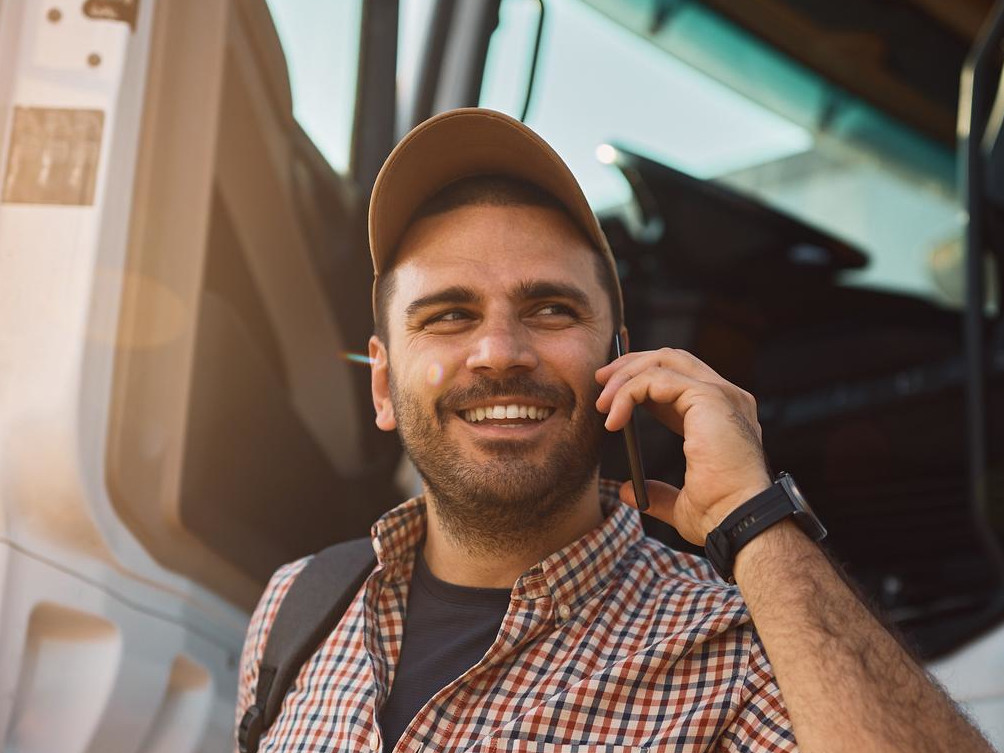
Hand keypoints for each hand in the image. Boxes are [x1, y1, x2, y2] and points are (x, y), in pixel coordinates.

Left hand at [595, 347, 770, 544]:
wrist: (740, 523)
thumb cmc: (721, 517)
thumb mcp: (683, 504)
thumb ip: (658, 493)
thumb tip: (629, 492)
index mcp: (722, 417)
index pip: (679, 380)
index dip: (642, 380)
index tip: (610, 395)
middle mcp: (727, 398)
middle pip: (672, 359)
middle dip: (632, 365)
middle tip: (600, 380)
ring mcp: (721, 394)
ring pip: (663, 361)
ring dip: (626, 375)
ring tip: (602, 401)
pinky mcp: (709, 397)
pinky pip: (656, 378)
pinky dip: (629, 391)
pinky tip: (614, 417)